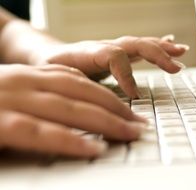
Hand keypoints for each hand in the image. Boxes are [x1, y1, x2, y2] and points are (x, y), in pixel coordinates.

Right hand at [0, 64, 146, 157]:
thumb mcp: (11, 91)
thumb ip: (38, 96)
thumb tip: (70, 107)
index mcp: (28, 75)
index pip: (77, 81)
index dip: (107, 96)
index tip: (128, 110)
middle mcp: (24, 83)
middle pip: (83, 93)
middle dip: (116, 109)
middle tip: (140, 124)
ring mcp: (11, 101)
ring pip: (71, 110)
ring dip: (107, 122)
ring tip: (132, 134)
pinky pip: (42, 134)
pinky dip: (72, 141)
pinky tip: (96, 149)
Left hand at [32, 35, 188, 97]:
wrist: (50, 55)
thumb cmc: (52, 69)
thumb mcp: (57, 79)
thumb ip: (76, 87)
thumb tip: (98, 104)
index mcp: (88, 52)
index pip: (114, 57)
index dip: (127, 75)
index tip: (135, 96)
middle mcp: (104, 46)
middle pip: (135, 45)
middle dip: (157, 55)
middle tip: (176, 68)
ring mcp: (113, 47)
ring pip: (141, 44)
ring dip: (163, 48)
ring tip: (181, 52)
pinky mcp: (118, 52)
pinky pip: (140, 47)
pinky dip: (157, 45)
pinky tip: (170, 42)